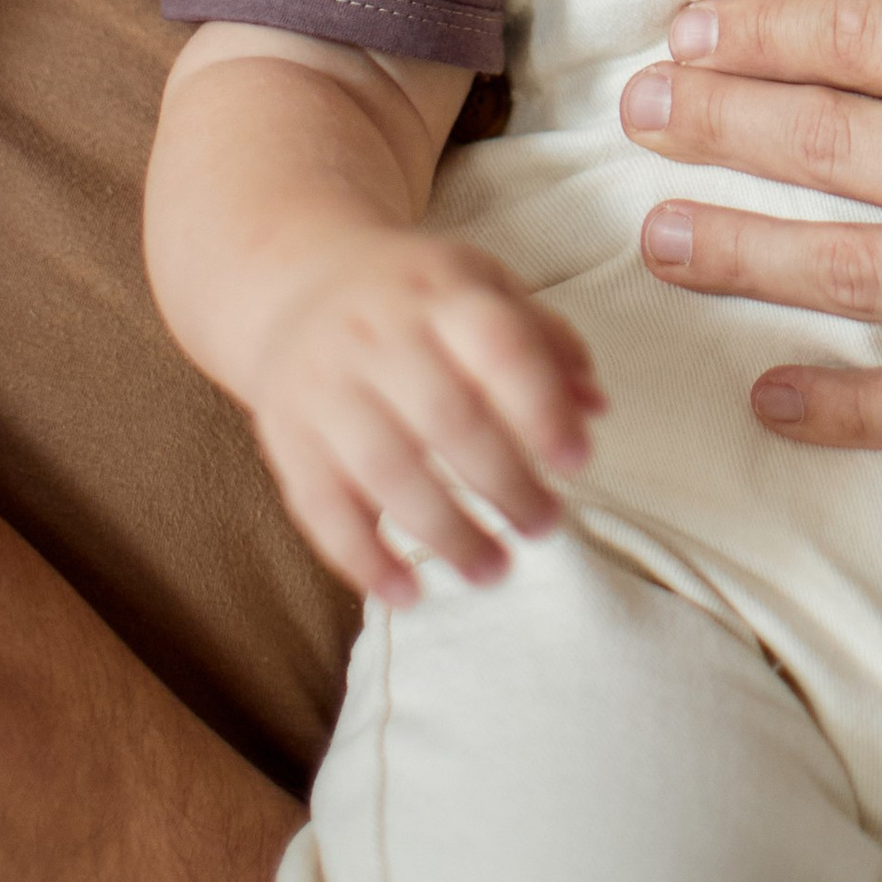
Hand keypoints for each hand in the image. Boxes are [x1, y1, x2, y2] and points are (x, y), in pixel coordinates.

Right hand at [241, 236, 602, 605]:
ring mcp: (325, 387)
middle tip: (545, 527)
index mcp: (442, 291)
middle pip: (446, 417)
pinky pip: (320, 508)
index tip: (578, 462)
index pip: (499, 346)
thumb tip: (596, 408)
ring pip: (386, 469)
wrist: (297, 286)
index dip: (542, 408)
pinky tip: (408, 594)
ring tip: (494, 572)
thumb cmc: (417, 300)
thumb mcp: (486, 291)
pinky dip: (363, 559)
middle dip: (504, 483)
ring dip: (445, 532)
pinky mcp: (286, 438)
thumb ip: (546, 343)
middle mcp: (379, 334)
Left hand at [624, 0, 881, 446]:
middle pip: (835, 150)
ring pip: (860, 274)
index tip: (688, 33)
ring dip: (746, 254)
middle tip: (637, 120)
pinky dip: (853, 409)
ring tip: (664, 236)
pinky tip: (775, 397)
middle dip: (720, 130)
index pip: (857, 40)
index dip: (758, 33)